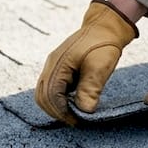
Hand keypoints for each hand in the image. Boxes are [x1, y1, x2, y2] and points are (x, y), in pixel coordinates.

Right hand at [35, 0, 137, 124]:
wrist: (105, 27)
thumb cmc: (103, 44)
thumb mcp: (100, 66)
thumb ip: (90, 88)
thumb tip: (84, 111)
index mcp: (58, 64)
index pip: (51, 95)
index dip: (62, 111)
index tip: (77, 121)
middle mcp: (51, 65)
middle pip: (42, 96)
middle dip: (56, 111)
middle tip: (75, 121)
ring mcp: (53, 66)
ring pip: (44, 93)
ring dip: (56, 106)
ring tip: (73, 114)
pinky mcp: (59, 68)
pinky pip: (52, 87)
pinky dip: (59, 99)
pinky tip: (73, 102)